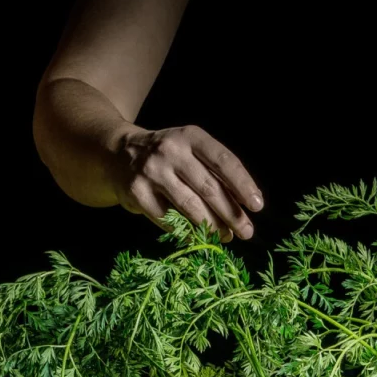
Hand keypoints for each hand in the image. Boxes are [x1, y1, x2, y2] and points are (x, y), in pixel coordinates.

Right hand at [111, 124, 263, 240]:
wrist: (118, 154)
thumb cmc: (168, 158)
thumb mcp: (190, 152)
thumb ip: (215, 173)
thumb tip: (245, 208)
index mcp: (190, 137)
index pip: (223, 161)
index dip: (243, 185)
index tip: (257, 206)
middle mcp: (170, 150)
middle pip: (209, 188)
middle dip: (232, 214)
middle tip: (247, 232)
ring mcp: (151, 171)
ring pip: (190, 207)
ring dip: (212, 227)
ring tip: (226, 237)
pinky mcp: (137, 192)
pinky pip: (168, 219)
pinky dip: (187, 232)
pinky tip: (199, 239)